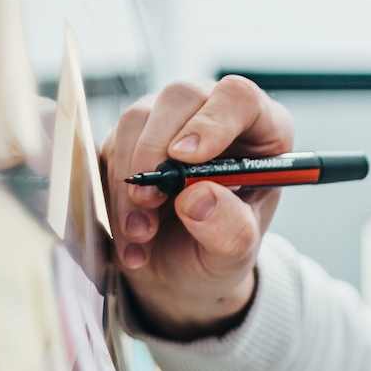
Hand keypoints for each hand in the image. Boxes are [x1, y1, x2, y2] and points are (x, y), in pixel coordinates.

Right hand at [104, 74, 293, 340]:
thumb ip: (229, 229)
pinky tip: (131, 239)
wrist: (183, 272)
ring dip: (130, 181)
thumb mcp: (236, 254)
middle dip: (156, 151)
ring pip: (136, 120)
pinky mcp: (130, 139)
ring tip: (142, 234)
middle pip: (180, 97)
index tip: (186, 158)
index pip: (239, 98)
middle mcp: (212, 114)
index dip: (212, 121)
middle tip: (149, 201)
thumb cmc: (220, 251)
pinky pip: (110, 149)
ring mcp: (168, 121)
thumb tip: (197, 197)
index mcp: (260, 130)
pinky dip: (112, 196)